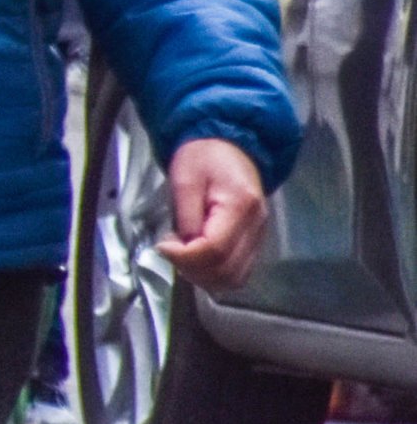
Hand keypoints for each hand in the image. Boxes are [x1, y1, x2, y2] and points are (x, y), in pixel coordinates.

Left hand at [159, 137, 267, 290]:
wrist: (229, 146)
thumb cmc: (203, 158)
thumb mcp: (185, 179)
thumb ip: (186, 216)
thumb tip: (182, 248)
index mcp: (241, 206)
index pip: (215, 249)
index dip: (185, 257)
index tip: (163, 245)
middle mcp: (257, 226)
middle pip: (228, 270)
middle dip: (193, 270)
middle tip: (171, 252)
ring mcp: (259, 236)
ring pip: (236, 277)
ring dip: (204, 277)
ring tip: (182, 257)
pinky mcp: (255, 241)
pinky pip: (239, 271)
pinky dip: (216, 274)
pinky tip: (196, 260)